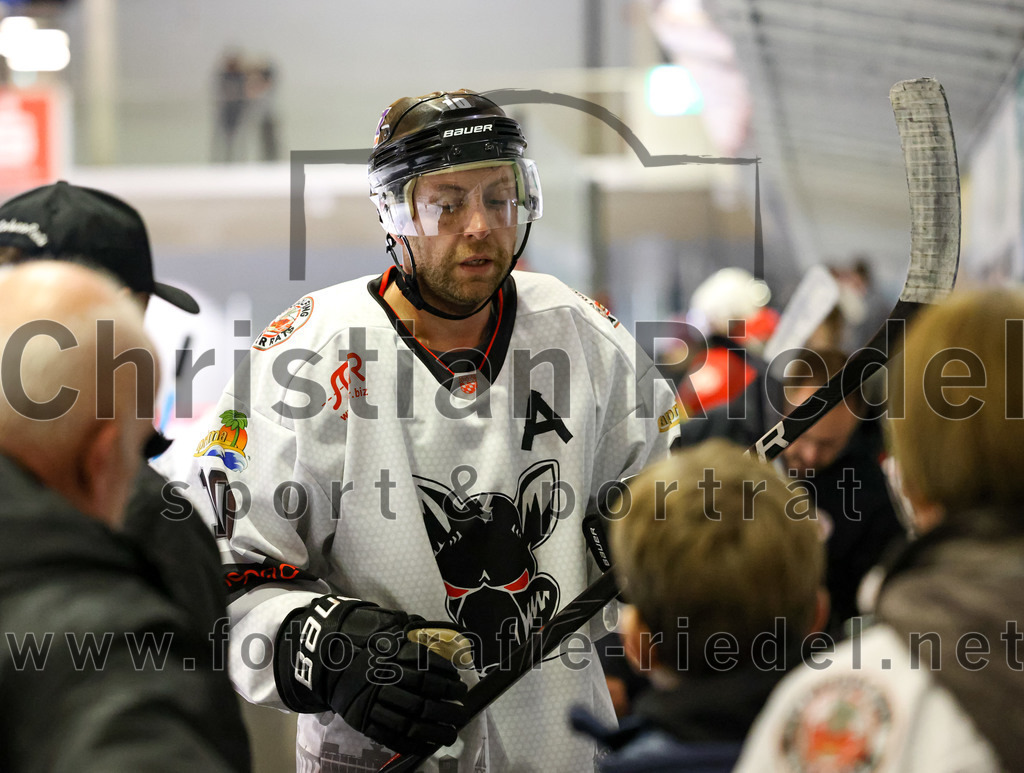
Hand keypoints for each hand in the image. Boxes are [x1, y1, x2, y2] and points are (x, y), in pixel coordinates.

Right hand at [275, 597, 468, 754]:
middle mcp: (385, 680)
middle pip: (423, 700)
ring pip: (410, 722)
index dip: (448, 680)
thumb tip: (448, 637)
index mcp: (393, 656)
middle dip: (447, 709)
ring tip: (451, 733)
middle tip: (462, 713)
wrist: (328, 658)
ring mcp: (373, 703)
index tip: (461, 687)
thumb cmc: (366, 643)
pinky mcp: (363, 720)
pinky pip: (391, 736)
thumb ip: (415, 634)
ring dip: (435, 730)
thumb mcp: (390, 630)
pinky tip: (428, 744)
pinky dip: (412, 743)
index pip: (428, 670)